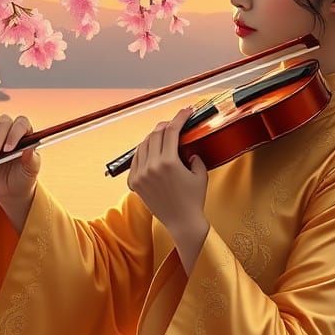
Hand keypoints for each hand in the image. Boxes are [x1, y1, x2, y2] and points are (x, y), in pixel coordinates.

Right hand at [0, 113, 41, 202]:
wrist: (9, 189)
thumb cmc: (23, 177)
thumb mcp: (31, 171)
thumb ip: (31, 160)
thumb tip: (29, 149)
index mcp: (26, 135)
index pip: (21, 124)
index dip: (14, 133)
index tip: (8, 149)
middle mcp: (10, 130)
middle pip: (3, 122)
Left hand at [128, 105, 207, 233]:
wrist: (182, 222)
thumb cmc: (194, 200)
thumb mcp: (200, 174)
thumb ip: (194, 156)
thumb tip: (187, 149)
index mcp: (169, 162)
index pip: (172, 131)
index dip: (179, 117)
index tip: (186, 111)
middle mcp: (152, 166)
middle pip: (156, 134)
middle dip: (166, 125)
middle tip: (175, 124)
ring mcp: (140, 175)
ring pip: (143, 145)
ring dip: (154, 137)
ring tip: (163, 136)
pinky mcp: (134, 183)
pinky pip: (135, 160)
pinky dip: (143, 151)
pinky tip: (151, 150)